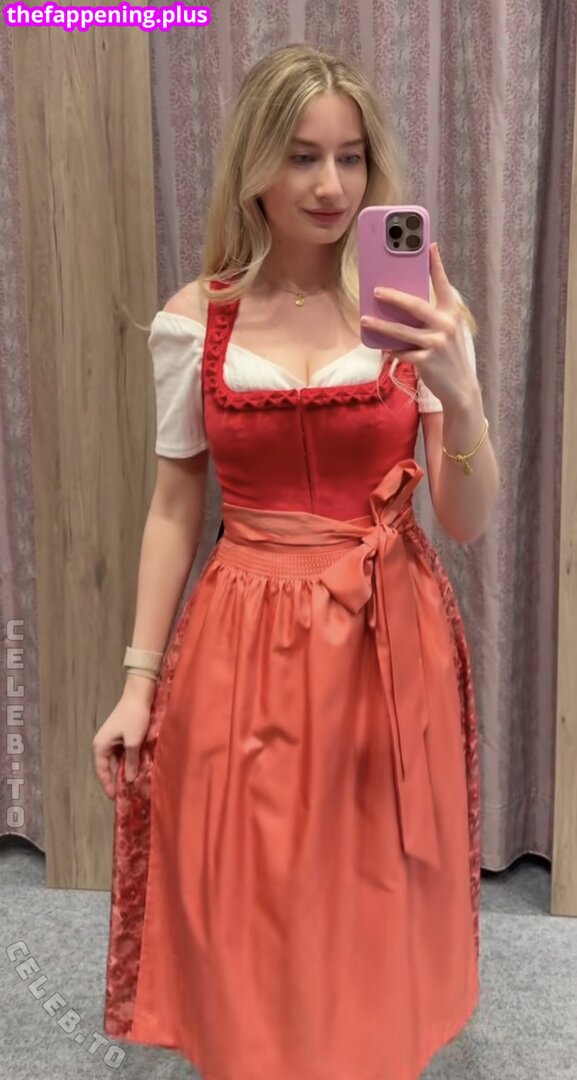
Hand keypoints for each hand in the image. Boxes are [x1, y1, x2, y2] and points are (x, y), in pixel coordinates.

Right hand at [92, 689, 152, 798]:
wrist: (138, 695)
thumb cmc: (134, 718)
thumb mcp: (134, 742)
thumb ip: (131, 762)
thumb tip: (130, 780)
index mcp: (101, 745)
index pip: (102, 770)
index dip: (108, 784)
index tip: (114, 798)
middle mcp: (103, 743)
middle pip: (109, 766)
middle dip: (116, 779)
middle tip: (125, 794)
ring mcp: (112, 739)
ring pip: (117, 760)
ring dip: (124, 770)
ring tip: (132, 784)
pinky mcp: (120, 735)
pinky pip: (122, 753)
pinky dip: (128, 761)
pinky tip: (136, 768)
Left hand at [360, 243, 479, 410]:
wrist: (461, 388)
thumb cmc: (449, 356)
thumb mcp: (448, 331)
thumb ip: (432, 316)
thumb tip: (404, 302)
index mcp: (452, 313)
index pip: (444, 284)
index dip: (436, 264)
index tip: (428, 245)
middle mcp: (446, 325)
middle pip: (416, 306)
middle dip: (394, 297)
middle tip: (375, 291)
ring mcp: (437, 344)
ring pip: (402, 331)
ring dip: (381, 325)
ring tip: (365, 320)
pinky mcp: (427, 361)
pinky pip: (402, 352)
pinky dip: (390, 349)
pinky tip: (380, 346)